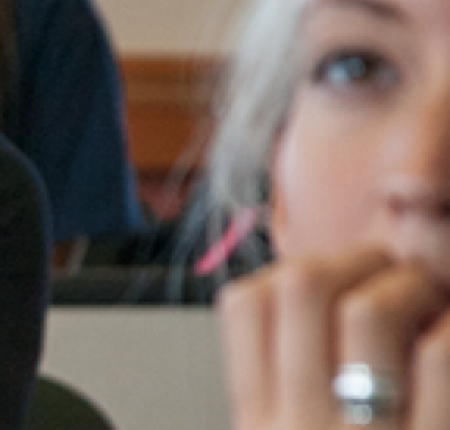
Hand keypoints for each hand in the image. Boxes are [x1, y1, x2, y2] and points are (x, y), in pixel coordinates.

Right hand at [219, 249, 449, 428]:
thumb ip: (292, 387)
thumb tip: (322, 295)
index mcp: (258, 423)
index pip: (243, 304)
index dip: (289, 269)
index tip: (330, 279)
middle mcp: (299, 427)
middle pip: (302, 288)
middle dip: (358, 259)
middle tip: (390, 274)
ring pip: (367, 311)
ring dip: (410, 285)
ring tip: (429, 301)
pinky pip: (438, 355)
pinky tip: (448, 330)